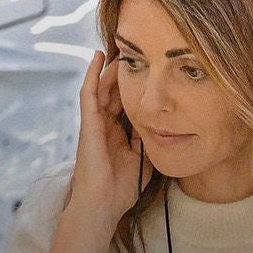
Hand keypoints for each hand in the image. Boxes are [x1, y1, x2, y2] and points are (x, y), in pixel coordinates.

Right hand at [66, 49, 145, 222]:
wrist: (103, 204)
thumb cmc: (121, 188)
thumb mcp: (144, 160)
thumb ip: (150, 142)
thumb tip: (164, 126)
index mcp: (118, 135)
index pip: (127, 104)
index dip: (135, 87)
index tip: (150, 71)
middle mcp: (105, 126)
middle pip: (115, 91)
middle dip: (124, 73)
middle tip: (137, 52)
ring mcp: (95, 123)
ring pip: (102, 87)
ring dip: (111, 68)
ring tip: (121, 48)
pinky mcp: (88, 123)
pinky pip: (88, 93)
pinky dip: (92, 73)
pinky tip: (98, 56)